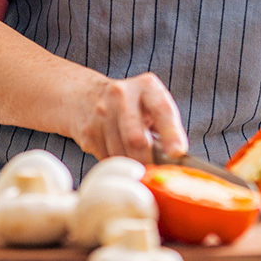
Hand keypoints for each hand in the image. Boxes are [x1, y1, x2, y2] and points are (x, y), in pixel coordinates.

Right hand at [69, 72, 187, 162]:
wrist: (83, 96)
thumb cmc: (130, 105)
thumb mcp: (151, 104)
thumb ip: (166, 126)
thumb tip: (177, 160)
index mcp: (145, 87)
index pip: (161, 110)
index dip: (171, 133)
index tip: (177, 152)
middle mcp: (121, 95)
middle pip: (136, 139)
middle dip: (149, 161)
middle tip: (156, 173)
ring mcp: (101, 113)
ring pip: (121, 154)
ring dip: (132, 166)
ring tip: (138, 164)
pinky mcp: (87, 132)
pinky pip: (107, 158)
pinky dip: (118, 165)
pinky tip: (120, 156)